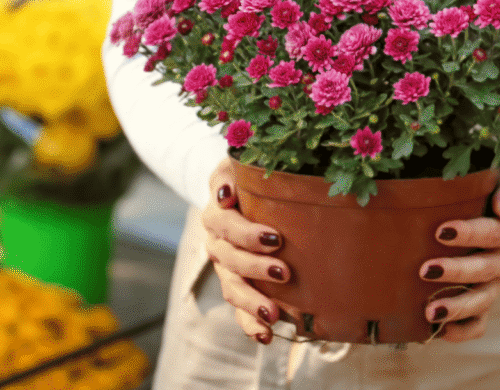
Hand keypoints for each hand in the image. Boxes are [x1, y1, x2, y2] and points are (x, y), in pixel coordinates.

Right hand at [202, 158, 286, 344]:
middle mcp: (216, 242)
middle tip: (283, 273)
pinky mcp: (236, 284)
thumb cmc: (246, 176)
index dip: (247, 234)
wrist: (236, 193)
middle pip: (228, 260)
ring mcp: (225, 266)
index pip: (226, 225)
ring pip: (230, 288)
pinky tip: (266, 336)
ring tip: (273, 315)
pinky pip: (237, 309)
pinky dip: (249, 325)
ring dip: (250, 303)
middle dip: (254, 269)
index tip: (276, 238)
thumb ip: (237, 170)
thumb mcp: (240, 163)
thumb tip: (227, 193)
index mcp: (216, 213)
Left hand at [419, 165, 499, 341]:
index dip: (469, 233)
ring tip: (430, 311)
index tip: (441, 231)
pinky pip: (481, 321)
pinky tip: (442, 331)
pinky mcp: (490, 295)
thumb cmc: (497, 185)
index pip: (492, 232)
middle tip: (425, 270)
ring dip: (457, 306)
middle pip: (485, 269)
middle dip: (455, 271)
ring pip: (483, 299)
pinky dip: (464, 330)